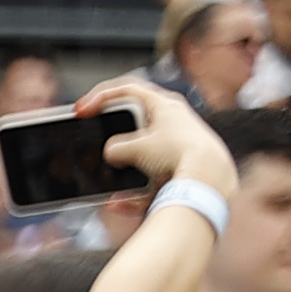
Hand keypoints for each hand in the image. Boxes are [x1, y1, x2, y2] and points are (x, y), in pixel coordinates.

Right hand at [97, 71, 227, 201]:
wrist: (208, 179)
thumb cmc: (180, 153)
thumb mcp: (135, 147)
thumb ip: (114, 148)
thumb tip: (112, 155)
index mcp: (164, 104)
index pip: (127, 89)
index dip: (100, 96)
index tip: (82, 110)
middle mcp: (173, 120)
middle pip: (133, 122)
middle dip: (113, 135)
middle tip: (96, 142)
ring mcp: (176, 144)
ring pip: (138, 153)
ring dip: (122, 167)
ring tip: (110, 178)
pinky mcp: (178, 167)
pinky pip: (146, 179)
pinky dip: (131, 191)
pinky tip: (117, 202)